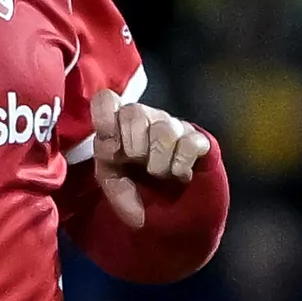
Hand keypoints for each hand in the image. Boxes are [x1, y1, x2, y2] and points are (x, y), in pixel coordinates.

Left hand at [91, 91, 211, 231]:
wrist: (171, 200)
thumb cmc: (135, 181)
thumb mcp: (113, 183)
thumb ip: (110, 178)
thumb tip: (112, 157)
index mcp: (117, 123)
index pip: (105, 100)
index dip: (105, 116)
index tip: (110, 146)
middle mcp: (145, 116)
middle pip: (134, 112)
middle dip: (133, 146)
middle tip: (137, 162)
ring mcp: (172, 124)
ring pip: (164, 130)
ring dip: (158, 161)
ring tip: (158, 173)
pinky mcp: (197, 138)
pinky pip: (189, 144)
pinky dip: (180, 165)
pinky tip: (177, 174)